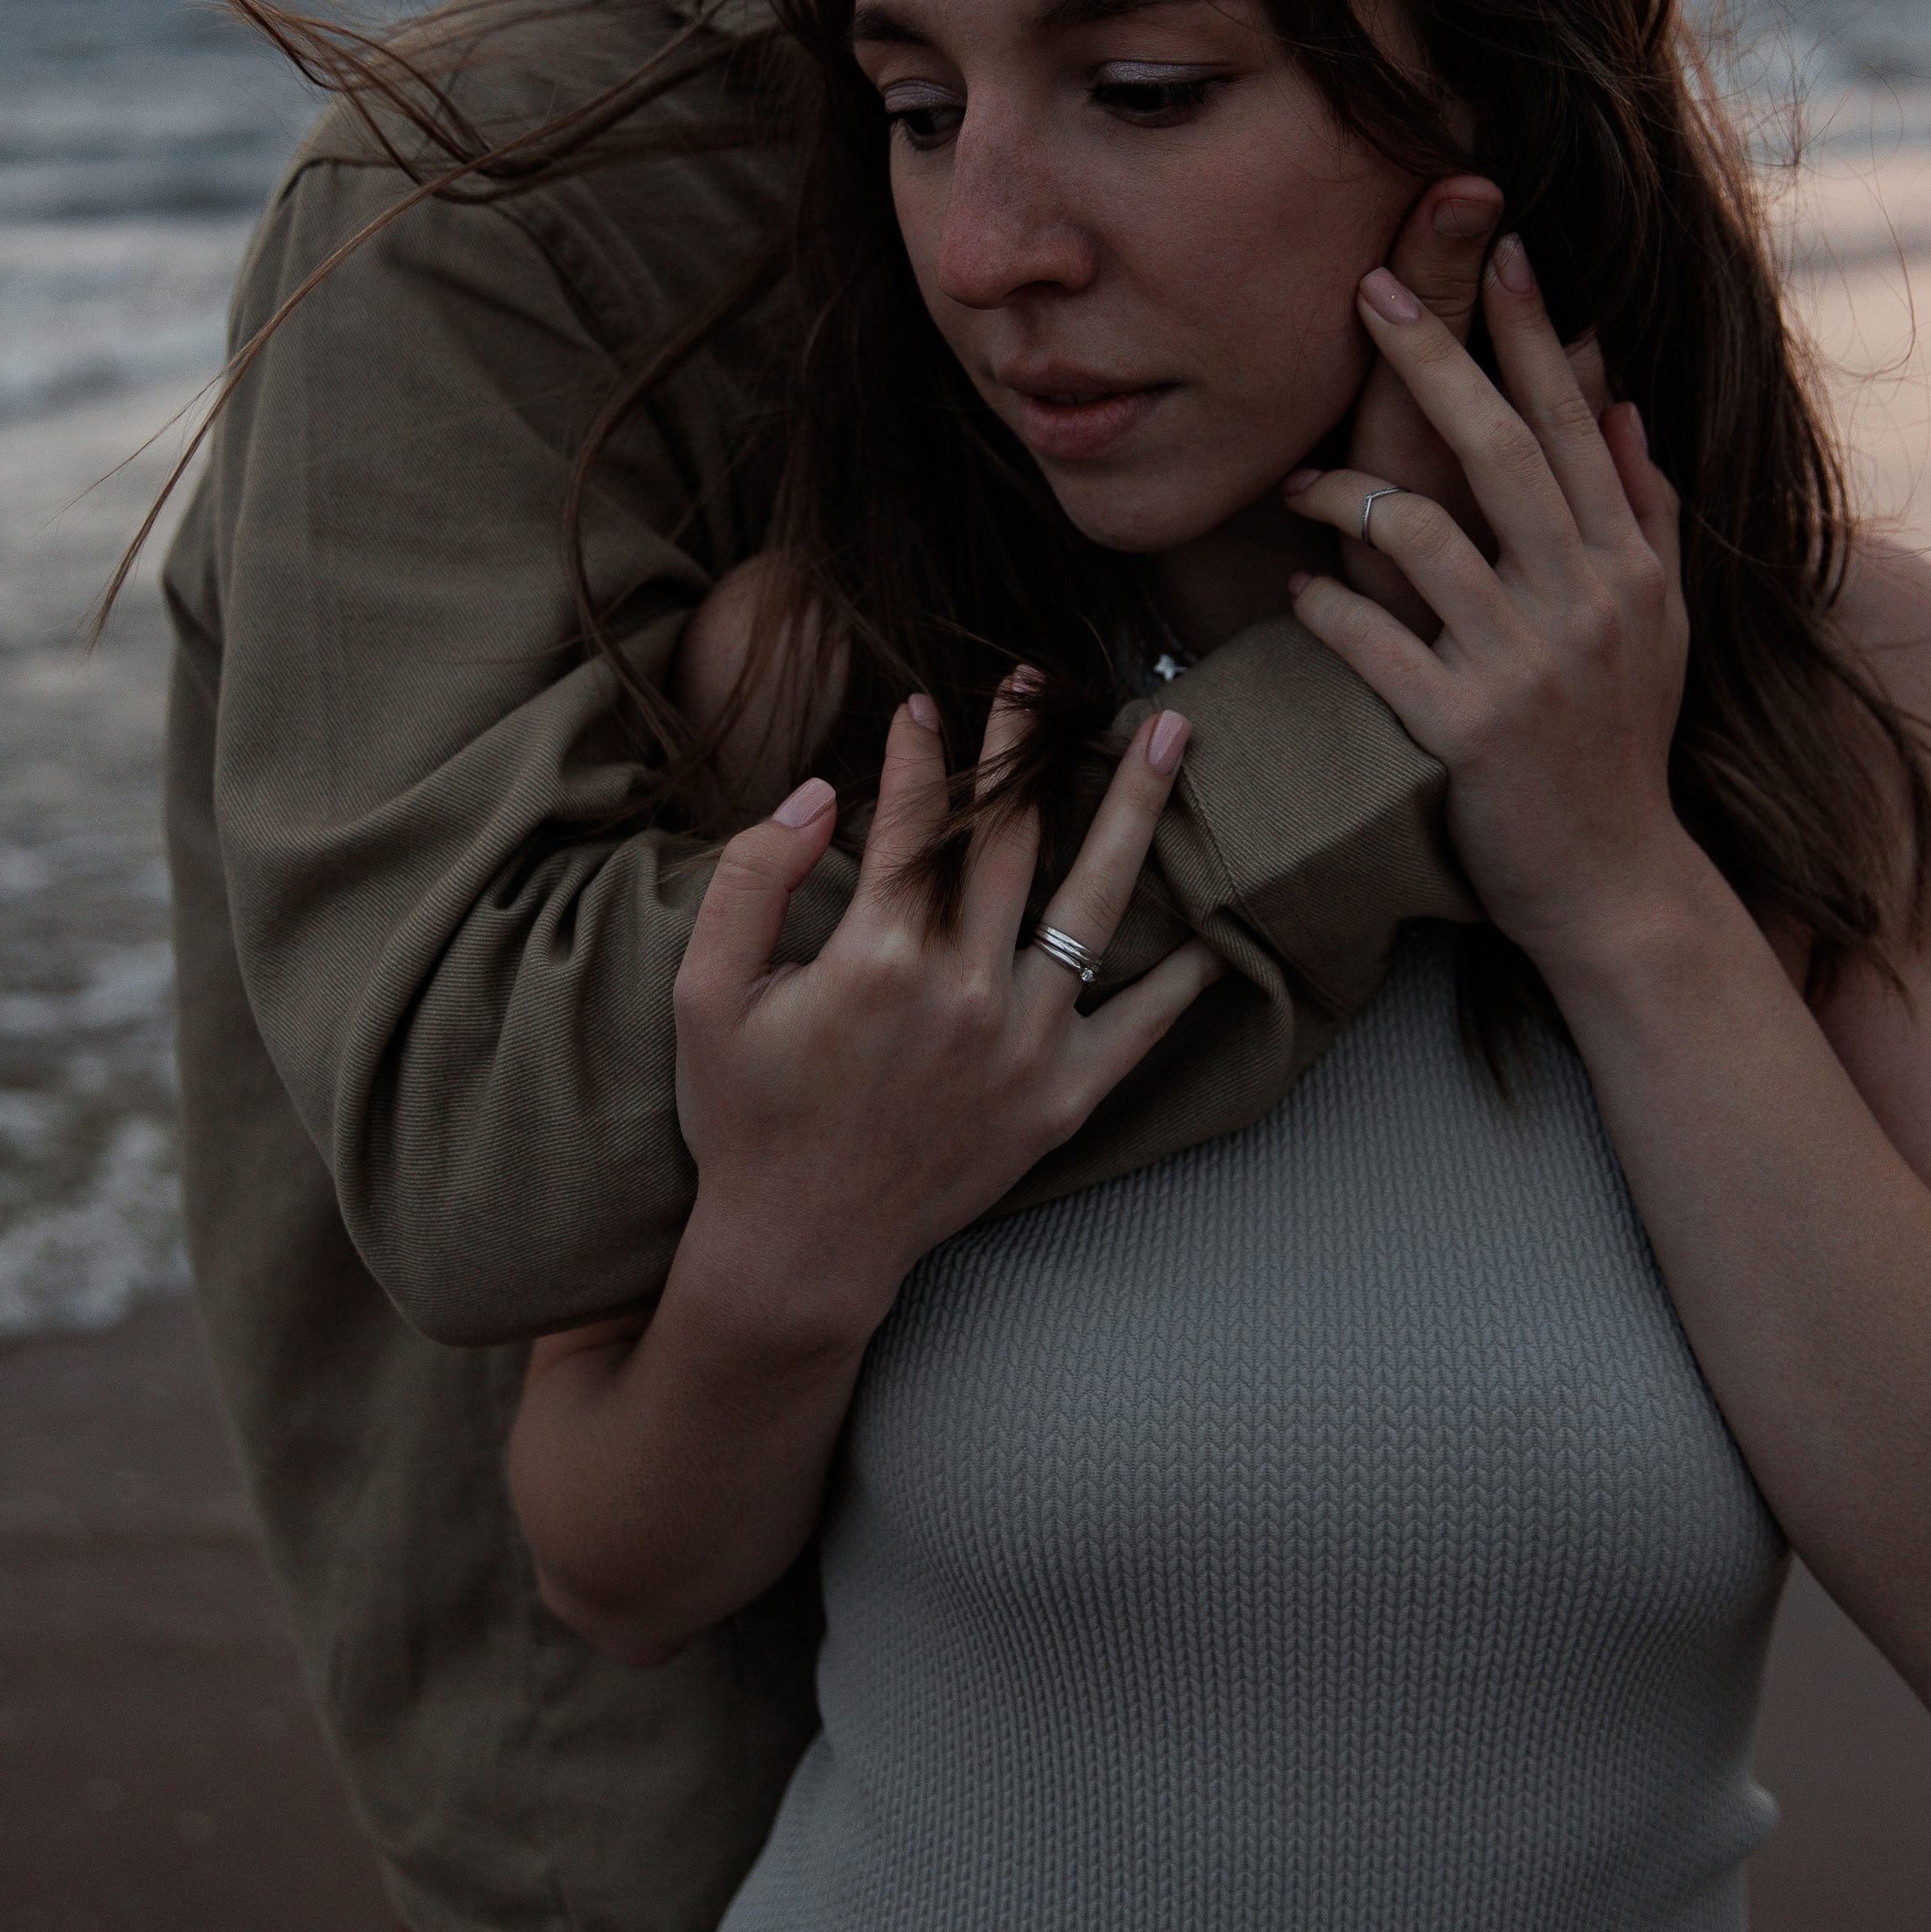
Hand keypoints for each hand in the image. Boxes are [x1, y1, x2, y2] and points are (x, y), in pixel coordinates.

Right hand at [672, 681, 1222, 1340]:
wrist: (801, 1253)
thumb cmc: (747, 1119)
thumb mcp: (704, 995)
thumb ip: (749, 881)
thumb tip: (816, 796)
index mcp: (877, 956)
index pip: (909, 821)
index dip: (914, 755)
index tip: (923, 704)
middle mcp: (964, 989)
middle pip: (1009, 836)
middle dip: (1025, 744)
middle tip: (1043, 678)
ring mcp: (1025, 1043)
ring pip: (1093, 902)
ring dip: (1134, 810)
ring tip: (1170, 736)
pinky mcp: (1062, 1097)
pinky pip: (1142, 1025)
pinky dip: (1188, 976)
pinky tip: (1226, 922)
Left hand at [1282, 234, 1689, 970]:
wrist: (1616, 883)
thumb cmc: (1622, 745)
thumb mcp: (1658, 622)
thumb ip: (1645, 511)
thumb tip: (1622, 403)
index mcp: (1625, 563)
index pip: (1573, 424)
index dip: (1536, 334)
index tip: (1502, 250)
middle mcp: (1585, 599)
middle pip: (1498, 449)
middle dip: (1432, 359)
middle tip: (1368, 290)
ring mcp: (1527, 663)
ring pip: (1419, 534)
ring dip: (1344, 492)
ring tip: (1300, 481)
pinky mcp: (1465, 729)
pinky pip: (1371, 641)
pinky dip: (1322, 607)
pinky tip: (1297, 595)